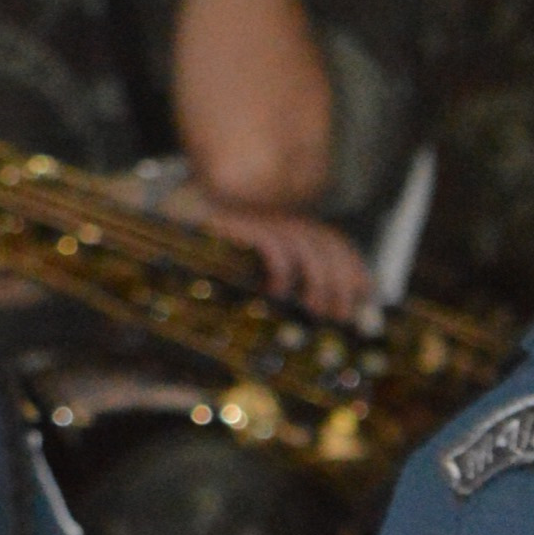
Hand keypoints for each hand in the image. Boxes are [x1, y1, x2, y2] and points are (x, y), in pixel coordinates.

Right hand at [184, 196, 375, 319]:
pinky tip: (276, 293)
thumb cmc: (212, 253)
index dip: (354, 268)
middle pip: (328, 246)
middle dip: (341, 284)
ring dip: (319, 283)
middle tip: (339, 317)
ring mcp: (260, 219)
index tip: (365, 298)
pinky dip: (283, 272)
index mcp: (288, 224)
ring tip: (314, 310)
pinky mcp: (240, 224)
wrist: (168, 219)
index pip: (335, 241)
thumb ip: (286, 278)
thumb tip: (322, 312)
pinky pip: (275, 247)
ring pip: (308, 248)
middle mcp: (279, 217)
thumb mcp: (256, 267)